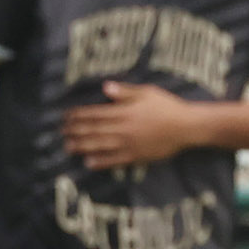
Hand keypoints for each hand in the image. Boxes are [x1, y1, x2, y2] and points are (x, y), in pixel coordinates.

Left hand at [62, 81, 198, 171]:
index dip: (78, 115)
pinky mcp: (136, 156)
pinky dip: (101, 162)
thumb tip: (106, 86)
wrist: (187, 127)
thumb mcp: (147, 92)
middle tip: (62, 132)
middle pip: (94, 130)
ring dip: (82, 146)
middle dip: (75, 131)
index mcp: (125, 111)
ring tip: (68, 147)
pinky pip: (115, 161)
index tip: (66, 116)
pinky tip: (88, 163)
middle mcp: (124, 128)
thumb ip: (126, 92)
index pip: (95, 113)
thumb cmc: (168, 107)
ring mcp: (129, 144)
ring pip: (100, 145)